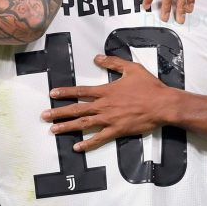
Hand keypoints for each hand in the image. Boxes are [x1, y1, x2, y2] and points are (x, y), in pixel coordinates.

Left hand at [42, 55, 172, 151]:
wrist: (162, 104)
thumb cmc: (149, 86)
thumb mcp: (132, 68)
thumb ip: (113, 63)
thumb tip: (97, 58)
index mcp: (106, 91)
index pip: (81, 91)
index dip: (65, 92)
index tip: (52, 94)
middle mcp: (104, 105)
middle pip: (77, 109)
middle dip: (59, 112)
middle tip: (44, 116)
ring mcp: (109, 119)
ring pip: (83, 124)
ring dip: (67, 127)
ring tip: (53, 130)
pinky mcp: (117, 130)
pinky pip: (99, 138)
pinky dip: (87, 144)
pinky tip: (77, 147)